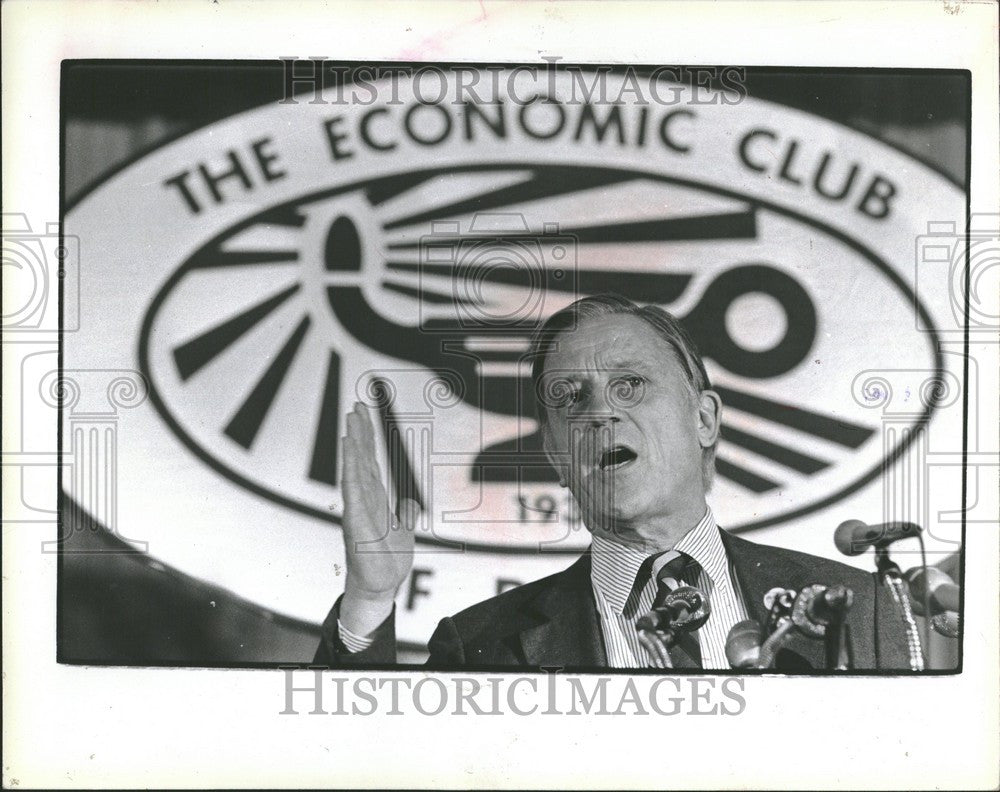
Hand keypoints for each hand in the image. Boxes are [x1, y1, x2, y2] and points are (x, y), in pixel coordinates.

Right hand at [338, 401, 419, 635]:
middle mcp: (364, 500)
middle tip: (355, 407)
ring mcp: (358, 509)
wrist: (381, 586)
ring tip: (349, 423)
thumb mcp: (404, 532)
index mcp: (375, 499)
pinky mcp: (356, 523)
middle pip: (360, 460)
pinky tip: (348, 453)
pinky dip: (350, 471)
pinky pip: (352, 492)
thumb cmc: (386, 561)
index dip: (366, 438)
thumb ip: (404, 514)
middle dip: (358, 433)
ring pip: (354, 471)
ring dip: (352, 446)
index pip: (370, 461)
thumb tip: (410, 503)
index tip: (361, 415)